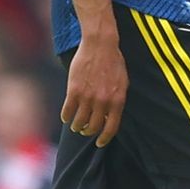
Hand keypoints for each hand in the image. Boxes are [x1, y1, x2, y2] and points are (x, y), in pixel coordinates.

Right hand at [62, 29, 127, 145]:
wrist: (100, 45)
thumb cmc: (113, 63)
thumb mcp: (122, 83)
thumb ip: (117, 100)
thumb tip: (111, 117)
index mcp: (118, 100)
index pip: (111, 128)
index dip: (105, 138)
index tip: (100, 143)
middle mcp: (103, 101)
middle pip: (94, 127)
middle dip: (89, 132)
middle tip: (85, 131)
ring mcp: (88, 97)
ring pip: (79, 122)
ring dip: (77, 126)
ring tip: (76, 125)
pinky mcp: (74, 90)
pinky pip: (68, 111)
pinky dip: (66, 117)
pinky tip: (66, 117)